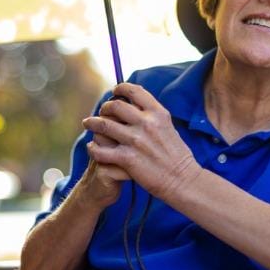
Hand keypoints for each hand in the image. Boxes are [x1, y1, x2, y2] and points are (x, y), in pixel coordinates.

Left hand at [82, 83, 199, 201]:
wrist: (182, 180)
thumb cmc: (176, 156)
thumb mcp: (168, 128)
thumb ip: (152, 116)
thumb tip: (136, 105)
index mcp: (158, 113)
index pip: (134, 91)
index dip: (120, 88)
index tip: (114, 92)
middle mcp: (146, 123)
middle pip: (115, 106)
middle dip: (104, 107)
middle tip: (101, 112)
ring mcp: (136, 141)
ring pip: (103, 125)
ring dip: (92, 123)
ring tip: (88, 124)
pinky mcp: (127, 159)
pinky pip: (101, 150)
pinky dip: (93, 148)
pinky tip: (92, 147)